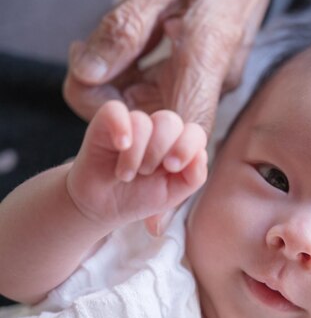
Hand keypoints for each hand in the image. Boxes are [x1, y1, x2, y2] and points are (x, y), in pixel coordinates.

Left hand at [63, 0, 271, 130]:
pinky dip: (130, 78)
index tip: (113, 131)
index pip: (188, 130)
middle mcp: (211, 81)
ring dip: (115, 86)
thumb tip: (89, 73)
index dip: (153, 147)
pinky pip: (159, 93)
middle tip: (83, 55)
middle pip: (157, 120)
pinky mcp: (200, 80)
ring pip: (152, 108)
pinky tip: (119, 48)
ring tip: (98, 44)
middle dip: (109, 99)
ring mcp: (207, 83)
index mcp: (206, 55)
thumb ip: (125, 26)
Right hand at [66, 101, 207, 231]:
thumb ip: (194, 177)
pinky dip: (121, 128)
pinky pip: (115, 110)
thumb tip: (201, 154)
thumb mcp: (173, 195)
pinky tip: (120, 146)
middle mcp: (157, 130)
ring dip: (136, 154)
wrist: (102, 207)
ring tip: (125, 174)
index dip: (187, 147)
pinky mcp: (106, 121)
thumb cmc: (140, 197)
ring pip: (143, 121)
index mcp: (178, 144)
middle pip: (170, 121)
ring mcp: (132, 123)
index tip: (172, 168)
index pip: (194, 132)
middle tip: (145, 173)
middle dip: (159, 151)